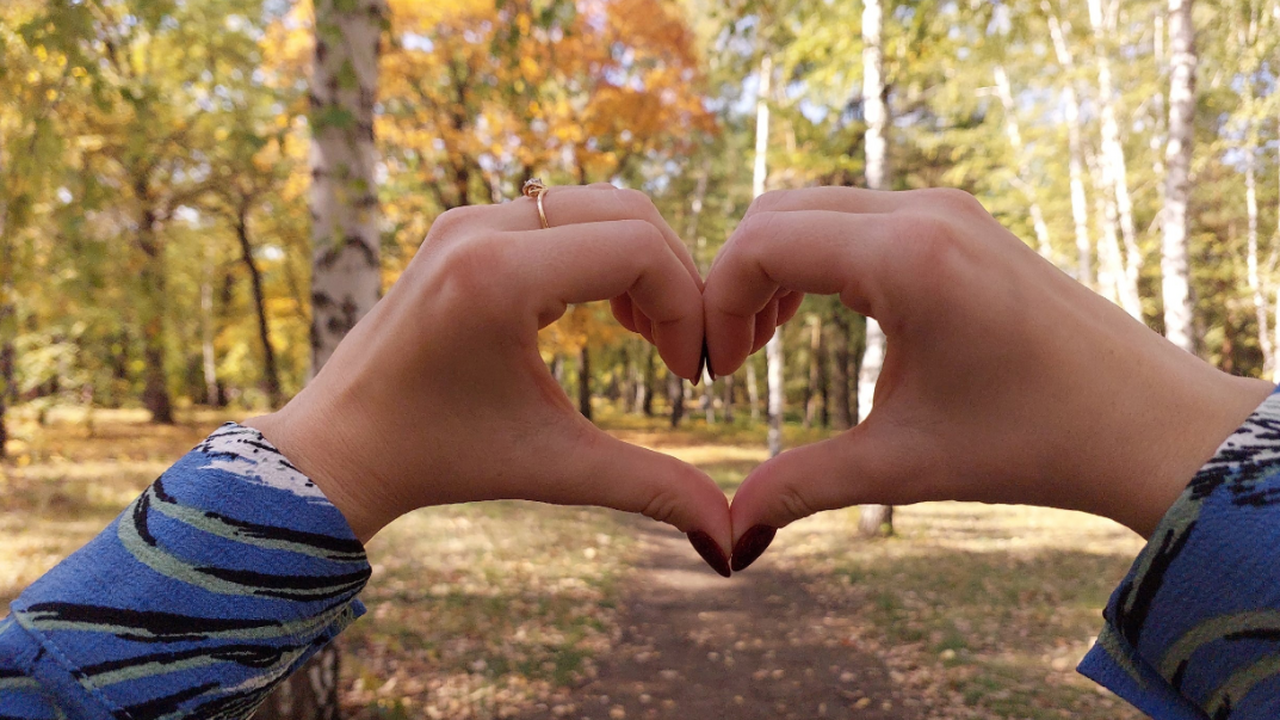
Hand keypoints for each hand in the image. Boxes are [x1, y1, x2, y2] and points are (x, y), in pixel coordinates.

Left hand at [245, 184, 732, 574]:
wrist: (342, 446)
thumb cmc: (439, 458)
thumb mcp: (553, 468)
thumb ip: (650, 489)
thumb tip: (733, 545)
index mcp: (497, 276)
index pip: (638, 249)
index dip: (687, 306)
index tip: (687, 373)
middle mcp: (480, 227)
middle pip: (629, 211)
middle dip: (675, 279)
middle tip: (680, 352)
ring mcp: (469, 218)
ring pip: (600, 204)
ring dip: (642, 262)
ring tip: (647, 335)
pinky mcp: (466, 226)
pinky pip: (564, 214)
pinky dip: (603, 253)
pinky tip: (609, 316)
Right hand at [703, 187, 1272, 568]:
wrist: (1149, 424)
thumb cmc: (1036, 442)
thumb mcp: (905, 463)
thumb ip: (802, 486)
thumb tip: (728, 537)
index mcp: (906, 259)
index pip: (762, 243)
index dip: (717, 303)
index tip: (720, 372)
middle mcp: (924, 212)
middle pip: (778, 211)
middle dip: (736, 280)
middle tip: (736, 358)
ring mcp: (947, 209)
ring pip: (816, 207)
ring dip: (776, 265)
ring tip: (769, 340)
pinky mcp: (961, 222)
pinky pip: (858, 215)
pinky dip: (818, 256)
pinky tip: (821, 316)